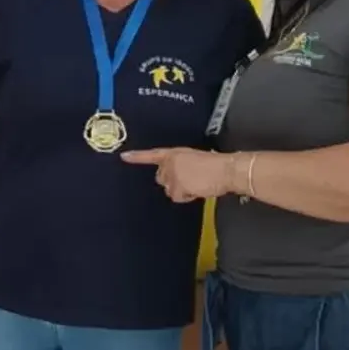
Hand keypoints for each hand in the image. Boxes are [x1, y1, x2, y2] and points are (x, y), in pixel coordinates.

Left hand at [121, 146, 237, 202]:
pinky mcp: (176, 186)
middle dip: (171, 181)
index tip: (124, 157)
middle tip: (189, 180)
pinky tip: (196, 190)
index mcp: (174, 152)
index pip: (152, 154)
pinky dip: (186, 196)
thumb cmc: (215, 164)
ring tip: (196, 184)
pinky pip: (177, 197)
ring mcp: (171, 174)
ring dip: (181, 190)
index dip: (137, 157)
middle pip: (160, 178)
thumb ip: (180, 165)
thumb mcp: (194, 159)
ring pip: (169, 190)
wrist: (224, 169)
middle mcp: (169, 162)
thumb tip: (178, 178)